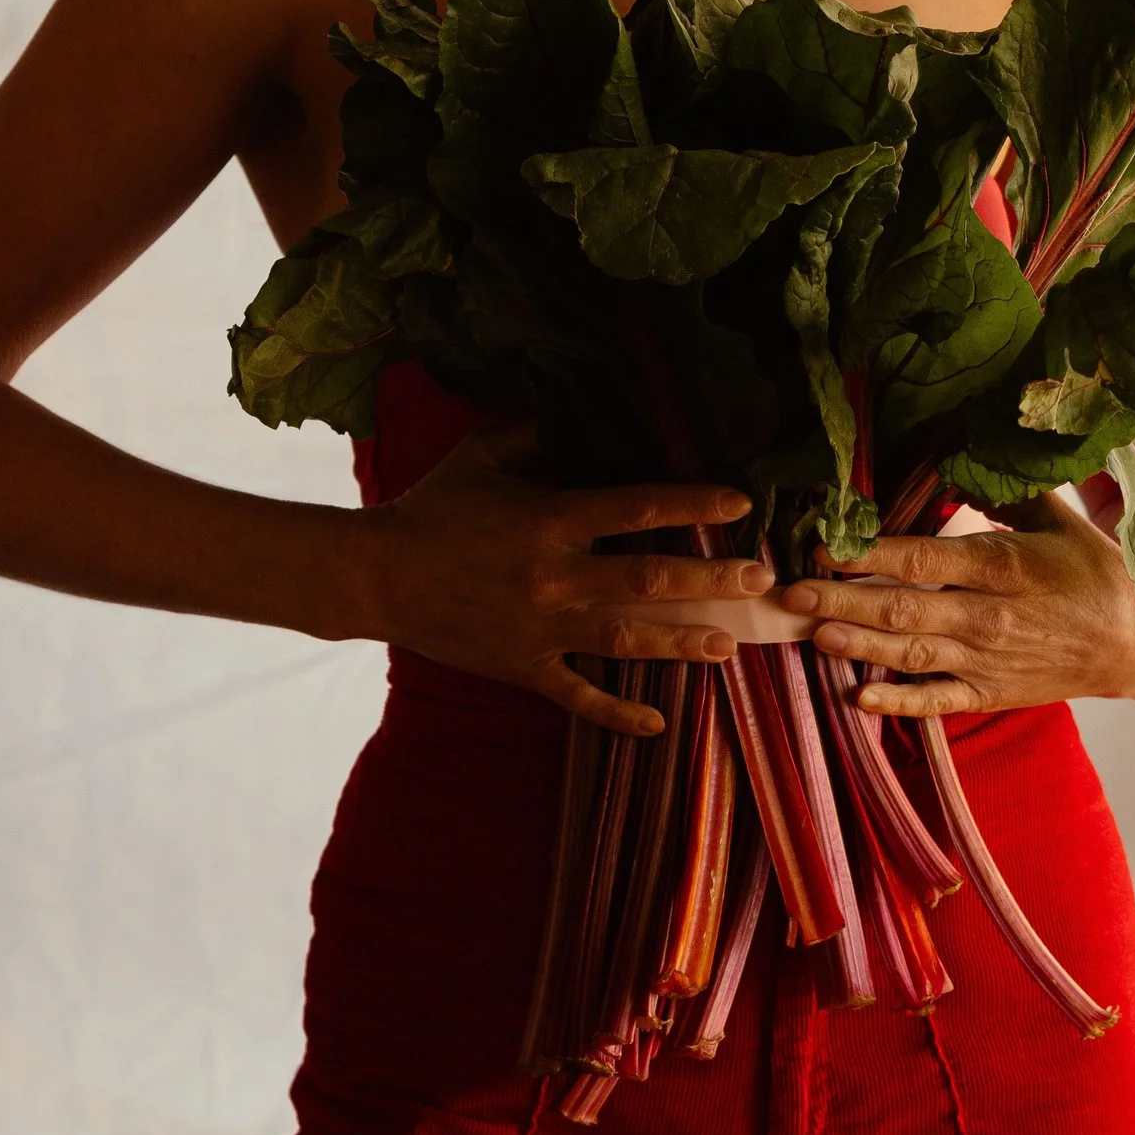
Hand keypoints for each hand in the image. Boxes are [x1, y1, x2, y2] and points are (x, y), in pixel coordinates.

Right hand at [352, 425, 772, 734]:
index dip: (690, 505)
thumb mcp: (478, 456)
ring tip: (728, 646)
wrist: (375, 576)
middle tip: (759, 581)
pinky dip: (617, 712)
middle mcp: (553, 576)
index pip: (635, 508)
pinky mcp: (523, 667)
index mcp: (548, 519)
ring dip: (681, 643)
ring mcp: (541, 628)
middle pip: (648, 579)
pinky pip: (578, 695)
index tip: (738, 504)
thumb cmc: (429, 510)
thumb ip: (529, 432)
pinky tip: (658, 723)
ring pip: (626, 639)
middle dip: (710, 581)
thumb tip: (567, 410)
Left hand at [777, 493, 1134, 716]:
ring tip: (812, 633)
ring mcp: (987, 660)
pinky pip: (937, 702)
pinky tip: (858, 698)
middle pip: (903, 609)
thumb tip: (954, 449)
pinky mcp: (990, 694)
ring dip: (858, 644)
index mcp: (1001, 565)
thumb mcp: (1054, 518)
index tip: (823, 544)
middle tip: (791, 592)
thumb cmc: (1092, 571)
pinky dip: (898, 704)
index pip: (923, 559)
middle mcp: (988, 616)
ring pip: (911, 654)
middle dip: (843, 599)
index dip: (869, 554)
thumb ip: (1001, 489)